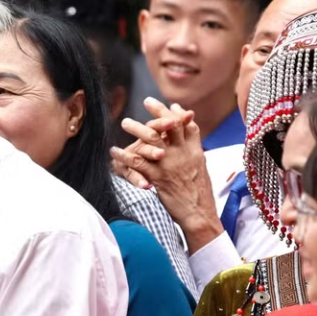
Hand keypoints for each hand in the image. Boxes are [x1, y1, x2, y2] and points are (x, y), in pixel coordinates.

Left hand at [112, 98, 219, 250]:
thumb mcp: (201, 170)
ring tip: (125, 122)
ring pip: (152, 139)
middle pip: (171, 125)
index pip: (189, 126)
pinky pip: (137, 162)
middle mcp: (184, 154)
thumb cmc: (199, 196)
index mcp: (196, 152)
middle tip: (146, 101)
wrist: (199, 214)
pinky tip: (114, 151)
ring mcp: (170, 164)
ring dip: (137, 128)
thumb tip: (189, 145)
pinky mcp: (158, 177)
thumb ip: (194, 155)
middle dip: (158, 111)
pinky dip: (124, 155)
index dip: (180, 114)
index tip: (171, 105)